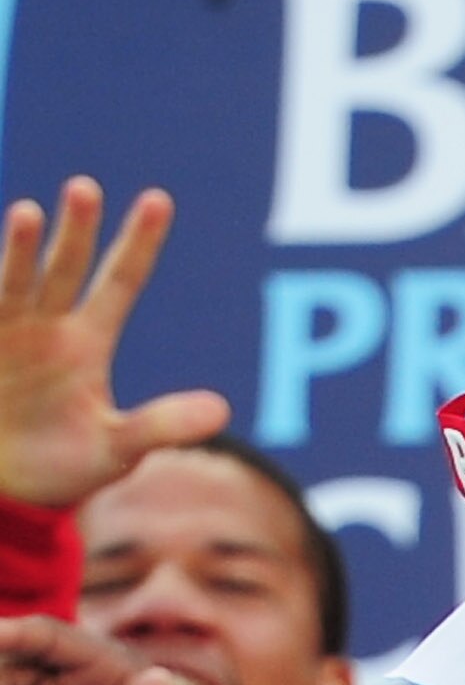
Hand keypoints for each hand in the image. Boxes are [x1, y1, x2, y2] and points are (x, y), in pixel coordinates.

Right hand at [0, 178, 223, 508]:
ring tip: (27, 213)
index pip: (119, 281)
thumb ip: (162, 426)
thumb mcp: (119, 450)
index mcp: (88, 342)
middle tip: (85, 188)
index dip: (138, 243)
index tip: (158, 199)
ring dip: (20, 250)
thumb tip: (223, 411)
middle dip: (75, 231)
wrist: (8, 495)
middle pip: (65, 269)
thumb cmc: (65, 468)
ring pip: (14, 284)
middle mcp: (47, 328)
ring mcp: (7, 337)